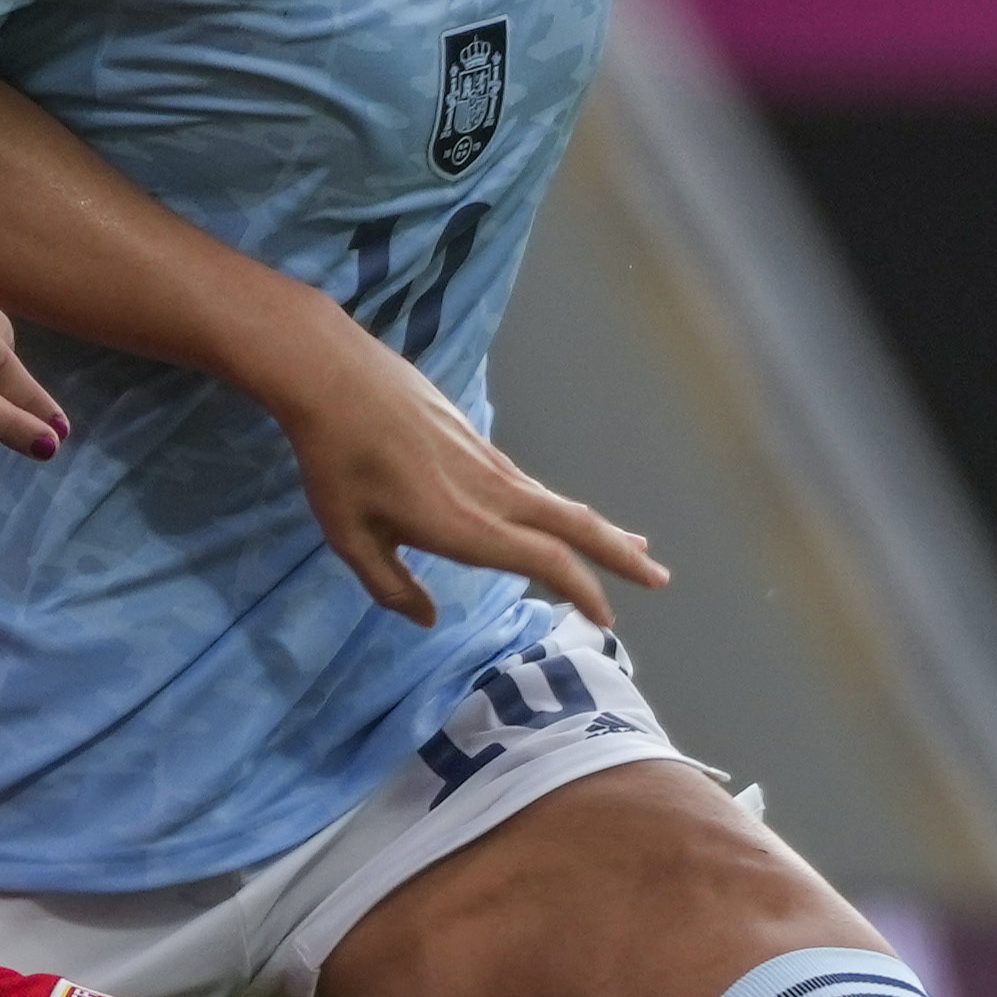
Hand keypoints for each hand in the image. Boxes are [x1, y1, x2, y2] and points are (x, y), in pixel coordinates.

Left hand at [266, 319, 664, 630]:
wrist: (336, 377)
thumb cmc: (336, 463)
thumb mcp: (350, 537)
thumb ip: (390, 586)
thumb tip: (428, 619)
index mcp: (464, 525)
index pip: (545, 562)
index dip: (582, 592)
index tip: (605, 619)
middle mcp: (491, 493)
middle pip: (574, 526)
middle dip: (620, 555)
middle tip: (660, 578)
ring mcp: (489, 463)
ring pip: (556, 502)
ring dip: (597, 529)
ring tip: (630, 545)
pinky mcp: (477, 442)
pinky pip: (531, 485)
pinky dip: (558, 507)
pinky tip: (554, 515)